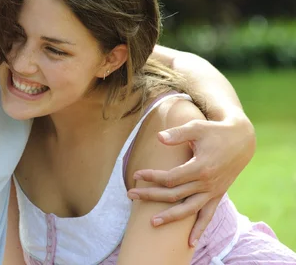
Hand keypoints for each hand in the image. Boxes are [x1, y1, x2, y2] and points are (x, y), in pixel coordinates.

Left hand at [127, 114, 254, 246]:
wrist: (241, 141)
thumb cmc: (215, 132)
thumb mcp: (197, 128)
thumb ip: (177, 134)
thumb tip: (158, 137)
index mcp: (201, 167)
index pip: (171, 178)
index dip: (152, 177)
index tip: (136, 175)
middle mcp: (207, 184)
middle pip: (174, 195)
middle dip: (150, 196)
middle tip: (130, 195)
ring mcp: (213, 192)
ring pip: (189, 210)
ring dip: (170, 217)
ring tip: (151, 223)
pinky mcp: (217, 195)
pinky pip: (207, 216)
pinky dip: (199, 230)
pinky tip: (190, 243)